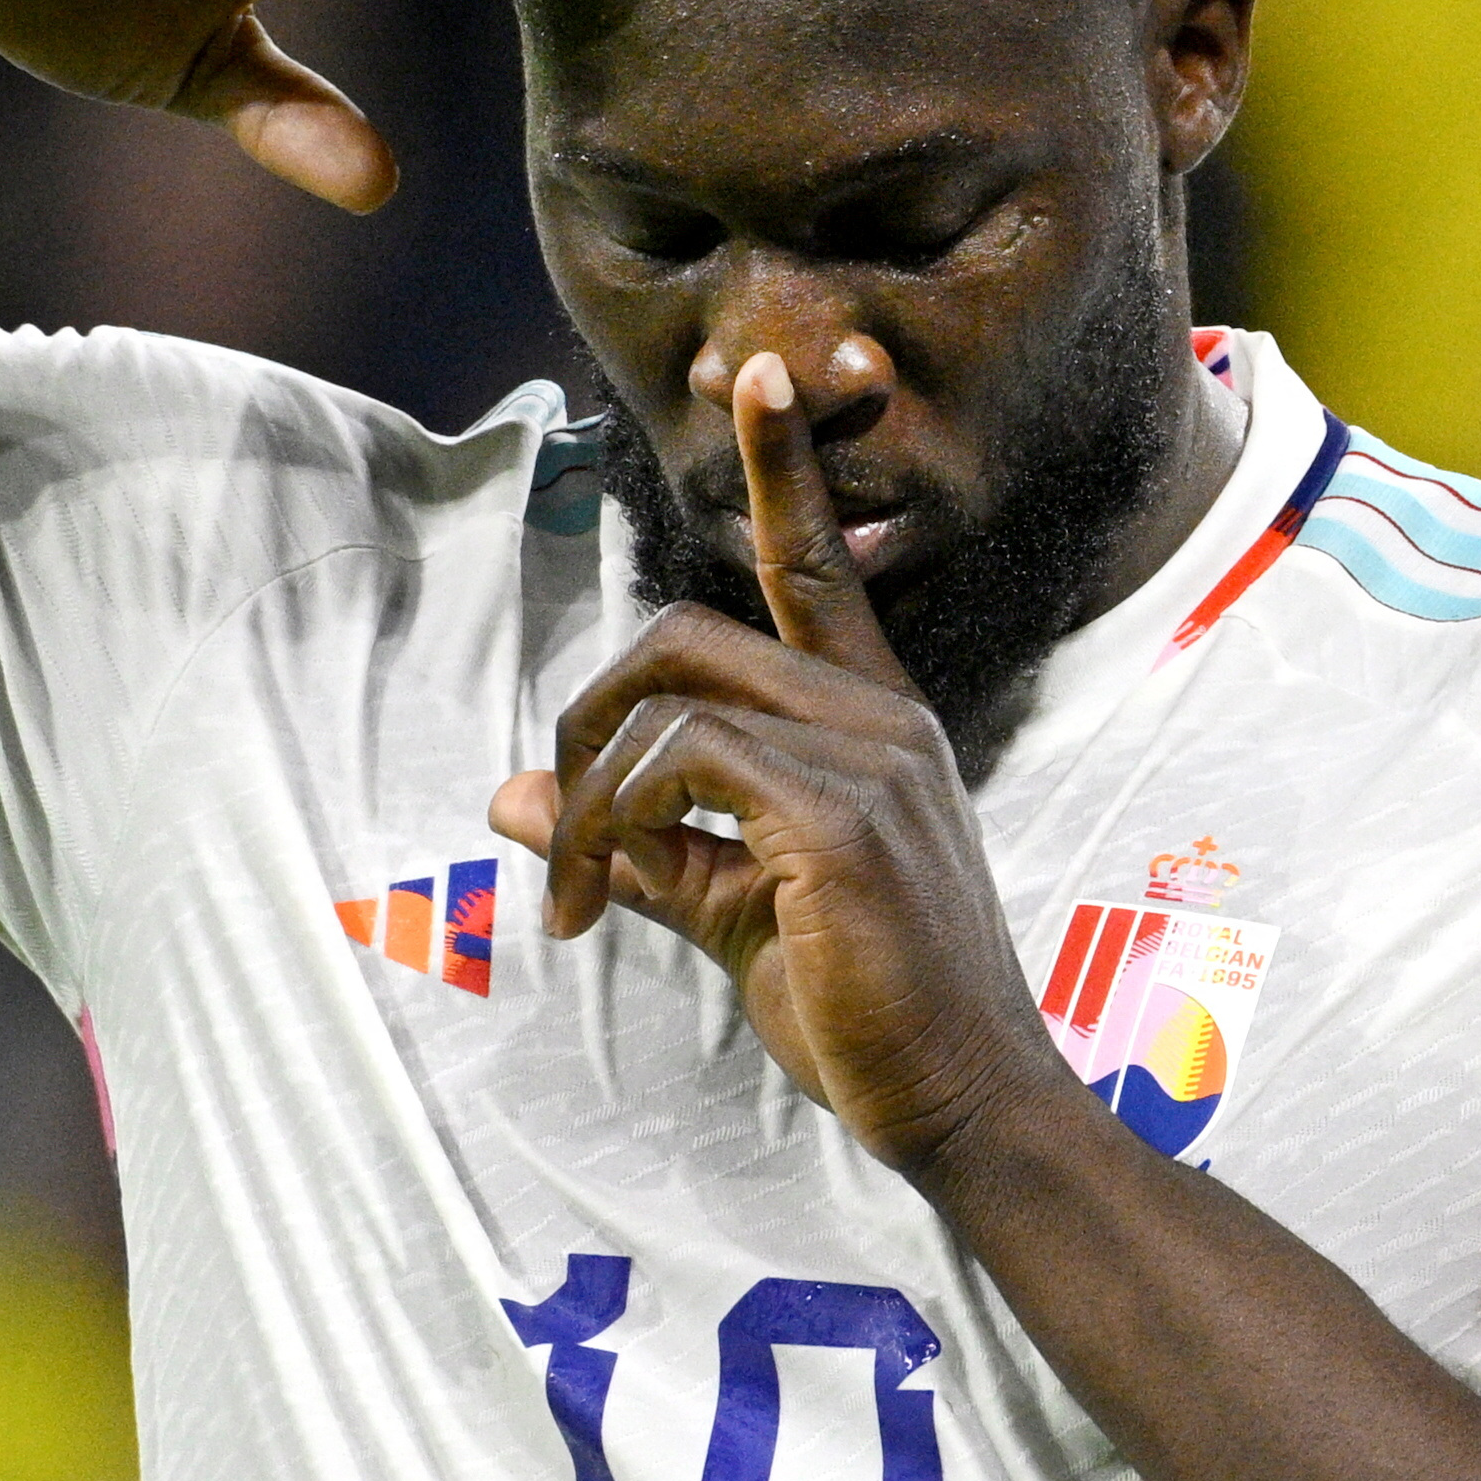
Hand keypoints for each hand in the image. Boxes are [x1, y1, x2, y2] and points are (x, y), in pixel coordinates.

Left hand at [488, 352, 1058, 1173]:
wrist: (964, 1105)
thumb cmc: (866, 1012)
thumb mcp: (737, 911)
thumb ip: (639, 845)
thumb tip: (517, 796)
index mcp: (872, 725)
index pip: (819, 570)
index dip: (786, 471)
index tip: (766, 376)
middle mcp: (881, 721)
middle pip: (687, 638)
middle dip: (589, 718)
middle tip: (561, 829)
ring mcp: (871, 763)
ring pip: (670, 706)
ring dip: (589, 799)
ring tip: (579, 898)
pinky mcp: (843, 822)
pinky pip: (682, 769)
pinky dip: (615, 827)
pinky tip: (607, 900)